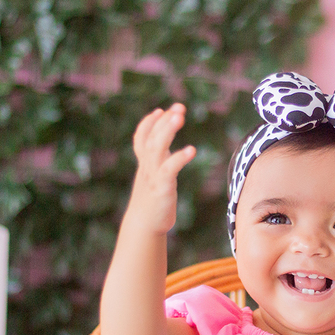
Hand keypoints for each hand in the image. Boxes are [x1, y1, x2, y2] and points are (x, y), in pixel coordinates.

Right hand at [130, 103, 195, 233]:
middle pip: (152, 138)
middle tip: (179, 107)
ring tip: (179, 116)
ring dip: (167, 131)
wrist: (143, 226)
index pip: (143, 138)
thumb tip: (167, 152)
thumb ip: (159, 163)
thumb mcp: (154, 179)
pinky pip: (169, 169)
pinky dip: (179, 158)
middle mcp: (147, 167)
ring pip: (157, 148)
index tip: (160, 110)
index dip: (149, 123)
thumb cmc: (152, 203)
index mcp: (145, 164)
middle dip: (164, 121)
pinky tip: (191, 149)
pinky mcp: (162, 188)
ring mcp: (153, 176)